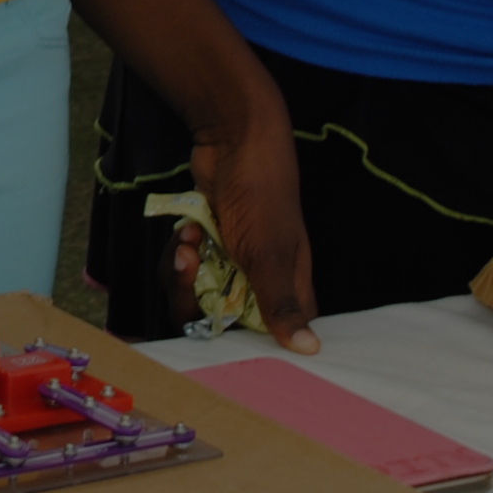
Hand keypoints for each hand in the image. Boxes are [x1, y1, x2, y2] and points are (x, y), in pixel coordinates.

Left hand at [173, 69, 319, 352]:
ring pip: (196, 292)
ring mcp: (232, 262)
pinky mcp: (209, 244)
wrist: (235, 141)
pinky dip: (181, 250)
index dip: (237, 339)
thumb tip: (311, 351)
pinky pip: (185, 266)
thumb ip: (281, 304)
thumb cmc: (261, 197)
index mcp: (285, 289)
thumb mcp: (268, 255)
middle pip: (218, 318)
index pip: (265, 337)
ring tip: (189, 240)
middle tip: (189, 266)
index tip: (215, 325)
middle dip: (194, 296)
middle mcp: (259, 280)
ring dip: (183, 269)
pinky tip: (189, 227)